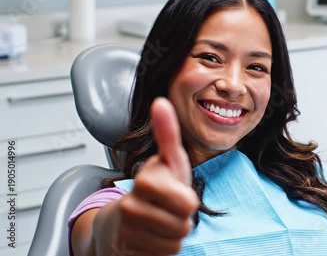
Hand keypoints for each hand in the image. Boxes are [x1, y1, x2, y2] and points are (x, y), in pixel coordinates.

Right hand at [114, 98, 198, 254]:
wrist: (120, 221)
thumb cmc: (151, 189)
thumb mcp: (166, 160)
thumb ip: (167, 133)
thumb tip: (161, 102)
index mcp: (145, 181)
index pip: (189, 204)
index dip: (187, 200)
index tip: (173, 191)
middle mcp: (131, 206)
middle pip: (184, 224)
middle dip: (182, 218)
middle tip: (168, 208)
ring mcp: (128, 231)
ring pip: (176, 241)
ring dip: (173, 233)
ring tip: (159, 221)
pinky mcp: (128, 250)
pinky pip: (166, 254)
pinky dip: (164, 247)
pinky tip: (152, 236)